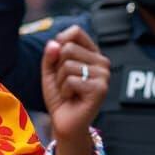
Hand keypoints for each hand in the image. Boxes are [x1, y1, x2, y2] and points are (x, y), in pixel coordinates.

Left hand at [42, 26, 109, 153]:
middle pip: (68, 48)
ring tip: (68, 91)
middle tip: (64, 83)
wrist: (64, 122)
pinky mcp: (100, 89)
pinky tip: (72, 98)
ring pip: (68, 65)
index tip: (58, 60)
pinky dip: (64, 90)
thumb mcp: (50, 71)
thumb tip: (55, 42)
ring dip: (60, 81)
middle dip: (57, 67)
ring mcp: (103, 76)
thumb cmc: (60, 96)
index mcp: (92, 54)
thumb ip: (50, 55)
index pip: (76, 32)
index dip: (60, 42)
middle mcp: (101, 62)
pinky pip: (71, 80)